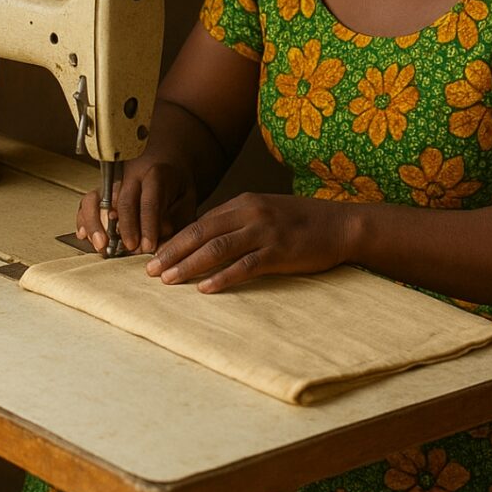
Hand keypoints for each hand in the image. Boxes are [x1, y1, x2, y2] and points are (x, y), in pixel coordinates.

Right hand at [76, 159, 197, 255]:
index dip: (148, 225)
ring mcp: (113, 183)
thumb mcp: (187, 197)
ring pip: (97, 198)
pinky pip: (86, 203)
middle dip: (125, 228)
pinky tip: (84, 235)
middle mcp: (131, 177)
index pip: (150, 201)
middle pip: (123, 200)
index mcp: (156, 175)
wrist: (164, 164)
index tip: (148, 246)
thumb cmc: (176, 186)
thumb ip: (177, 216)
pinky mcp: (102, 191)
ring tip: (101, 245)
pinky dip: (83, 219)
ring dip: (96, 223)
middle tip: (130, 249)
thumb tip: (161, 235)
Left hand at [144, 192, 352, 292]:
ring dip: (189, 265)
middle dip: (173, 252)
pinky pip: (245, 266)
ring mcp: (265, 231)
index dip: (175, 240)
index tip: (155, 256)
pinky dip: (222, 278)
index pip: (200, 222)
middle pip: (202, 233)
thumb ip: (237, 222)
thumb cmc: (301, 221)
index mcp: (243, 203)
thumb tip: (205, 240)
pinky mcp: (279, 251)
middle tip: (151, 271)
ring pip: (217, 248)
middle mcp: (250, 213)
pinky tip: (205, 288)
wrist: (340, 224)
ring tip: (169, 280)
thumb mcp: (265, 212)